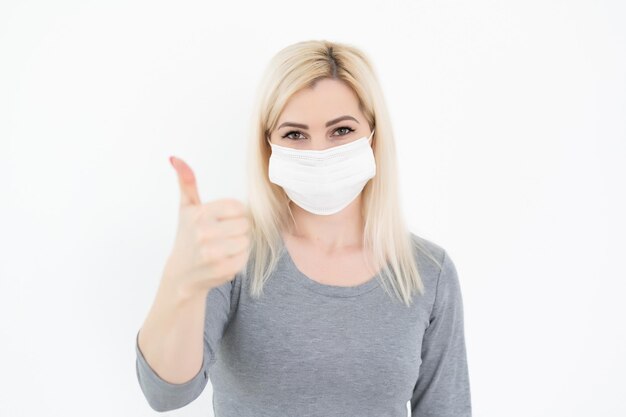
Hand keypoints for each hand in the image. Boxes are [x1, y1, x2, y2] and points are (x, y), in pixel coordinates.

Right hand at [162, 156, 250, 299]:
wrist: (182, 274)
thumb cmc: (188, 236)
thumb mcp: (186, 208)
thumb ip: (186, 182)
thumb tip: (175, 158)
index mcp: (198, 214)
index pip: (237, 207)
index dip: (234, 214)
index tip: (222, 220)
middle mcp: (203, 233)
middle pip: (245, 224)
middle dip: (237, 230)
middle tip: (222, 236)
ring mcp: (212, 253)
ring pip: (246, 241)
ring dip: (239, 244)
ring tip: (223, 247)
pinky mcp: (221, 269)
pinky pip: (245, 257)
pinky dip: (239, 259)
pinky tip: (224, 259)